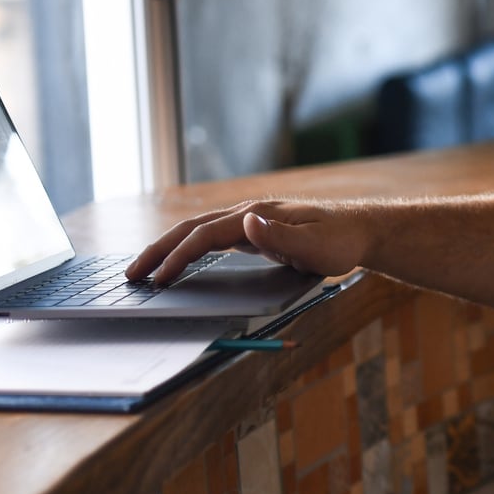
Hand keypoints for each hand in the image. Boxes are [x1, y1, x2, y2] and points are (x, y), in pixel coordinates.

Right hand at [127, 199, 376, 284]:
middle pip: (191, 229)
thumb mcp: (316, 245)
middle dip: (159, 250)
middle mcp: (248, 215)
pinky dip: (188, 250)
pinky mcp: (255, 233)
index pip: (205, 235)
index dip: (179, 256)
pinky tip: (179, 264)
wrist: (362, 230)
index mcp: (257, 215)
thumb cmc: (341, 240)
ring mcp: (250, 223)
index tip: (159, 279)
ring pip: (198, 233)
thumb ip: (281, 236)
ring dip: (168, 249)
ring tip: (144, 271)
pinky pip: (211, 240)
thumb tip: (246, 222)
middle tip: (131, 275)